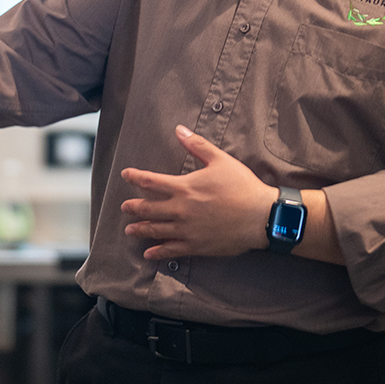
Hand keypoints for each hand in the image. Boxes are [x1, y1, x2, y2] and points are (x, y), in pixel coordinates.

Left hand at [120, 126, 275, 259]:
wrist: (260, 216)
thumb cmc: (242, 186)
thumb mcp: (220, 160)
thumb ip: (197, 145)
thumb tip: (179, 129)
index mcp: (185, 187)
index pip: (151, 182)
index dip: (135, 177)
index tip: (125, 175)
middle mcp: (181, 210)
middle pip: (148, 209)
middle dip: (133, 207)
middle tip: (124, 207)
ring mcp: (187, 230)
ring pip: (155, 230)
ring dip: (140, 229)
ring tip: (129, 230)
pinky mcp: (196, 245)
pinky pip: (171, 250)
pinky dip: (157, 251)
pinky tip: (148, 253)